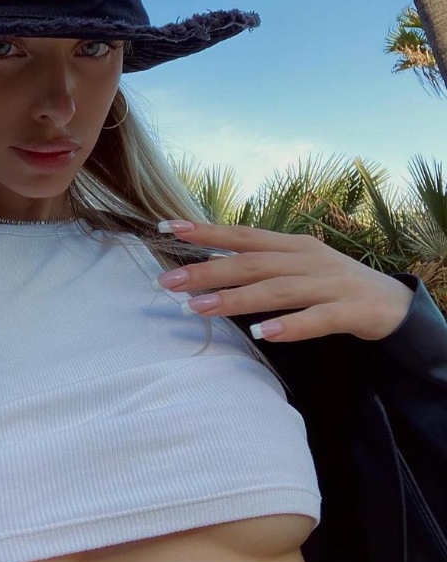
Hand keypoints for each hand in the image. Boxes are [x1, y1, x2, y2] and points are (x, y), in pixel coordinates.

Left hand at [153, 220, 414, 342]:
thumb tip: (209, 263)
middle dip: (207, 271)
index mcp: (291, 246)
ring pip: (276, 289)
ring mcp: (329, 283)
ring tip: (199, 308)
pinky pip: (317, 319)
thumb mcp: (296, 265)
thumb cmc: (332, 283)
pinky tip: (264, 333)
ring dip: (235, 299)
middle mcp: (307, 259)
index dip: (205, 231)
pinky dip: (290, 325)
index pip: (241, 235)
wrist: (394, 302)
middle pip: (251, 263)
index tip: (166, 228)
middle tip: (168, 282)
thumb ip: (259, 264)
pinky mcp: (351, 310)